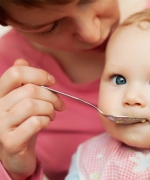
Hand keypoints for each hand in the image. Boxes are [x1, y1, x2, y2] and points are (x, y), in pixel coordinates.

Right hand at [0, 59, 64, 179]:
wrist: (16, 153)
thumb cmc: (22, 124)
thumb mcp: (22, 101)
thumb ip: (22, 83)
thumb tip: (21, 61)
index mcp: (0, 94)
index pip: (15, 73)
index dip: (38, 74)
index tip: (52, 81)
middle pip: (30, 90)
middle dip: (52, 96)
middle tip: (59, 105)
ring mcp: (1, 125)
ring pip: (33, 105)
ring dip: (50, 110)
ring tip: (52, 115)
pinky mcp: (9, 142)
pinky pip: (34, 123)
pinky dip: (46, 121)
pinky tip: (45, 124)